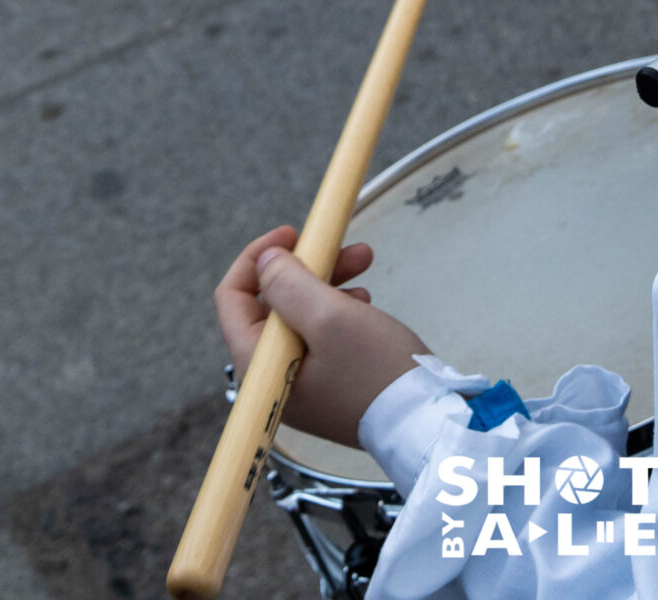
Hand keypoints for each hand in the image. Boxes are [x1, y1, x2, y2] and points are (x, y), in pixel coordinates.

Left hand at [215, 225, 429, 448]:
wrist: (425, 423)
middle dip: (305, 267)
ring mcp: (298, 385)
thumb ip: (288, 284)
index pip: (232, 298)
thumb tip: (264, 261)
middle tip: (341, 246)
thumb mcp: (331, 317)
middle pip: (269, 304)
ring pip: (298, 315)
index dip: (258, 258)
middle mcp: (270, 379)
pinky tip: (363, 302)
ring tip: (364, 264)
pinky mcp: (325, 386)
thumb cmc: (379, 374)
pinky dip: (338, 310)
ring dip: (327, 283)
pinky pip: (318, 336)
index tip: (292, 233)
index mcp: (258, 367)